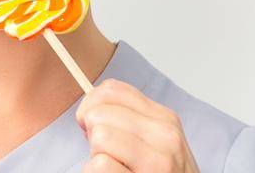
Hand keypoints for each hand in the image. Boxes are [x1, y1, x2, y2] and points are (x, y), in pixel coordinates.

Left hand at [75, 79, 197, 172]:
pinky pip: (97, 166)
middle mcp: (165, 136)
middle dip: (93, 133)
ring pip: (100, 136)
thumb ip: (128, 120)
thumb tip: (88, 109)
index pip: (111, 90)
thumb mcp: (156, 141)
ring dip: (96, 156)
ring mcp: (157, 161)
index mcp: (165, 119)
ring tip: (115, 167)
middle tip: (107, 152)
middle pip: (100, 113)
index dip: (91, 105)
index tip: (92, 125)